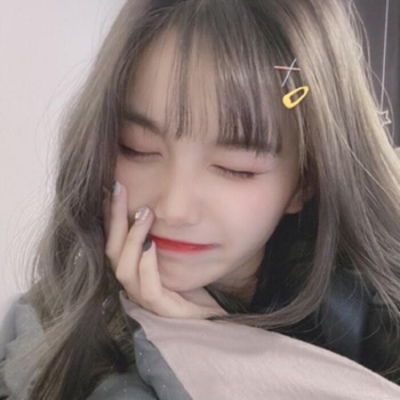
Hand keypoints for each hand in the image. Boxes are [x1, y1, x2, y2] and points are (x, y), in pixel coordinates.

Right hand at [103, 181, 227, 318]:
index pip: (114, 240)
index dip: (110, 215)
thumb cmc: (189, 280)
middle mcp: (133, 283)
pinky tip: (152, 245)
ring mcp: (145, 298)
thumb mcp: (172, 251)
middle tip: (120, 190)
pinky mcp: (162, 309)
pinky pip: (149, 289)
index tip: (114, 188)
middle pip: (113, 251)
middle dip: (114, 219)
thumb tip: (153, 202)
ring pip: (125, 269)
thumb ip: (159, 232)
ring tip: (144, 214)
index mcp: (133, 268)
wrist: (208, 310)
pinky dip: (147, 265)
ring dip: (132, 239)